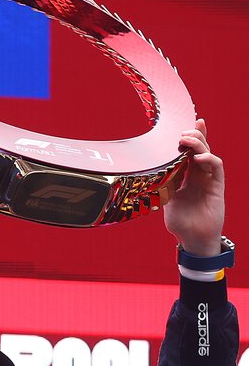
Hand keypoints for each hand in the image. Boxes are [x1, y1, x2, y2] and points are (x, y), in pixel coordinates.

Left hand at [163, 119, 223, 256]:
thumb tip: (148, 174)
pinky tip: (198, 158)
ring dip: (199, 144)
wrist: (192, 239)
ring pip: (208, 153)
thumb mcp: (166, 199)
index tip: (181, 126)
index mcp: (187, 176)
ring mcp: (209, 180)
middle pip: (200, 148)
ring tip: (187, 140)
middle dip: (193, 136)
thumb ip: (162, 184)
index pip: (189, 152)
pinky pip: (217, 168)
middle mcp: (199, 175)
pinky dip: (209, 159)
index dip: (189, 138)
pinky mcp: (217, 187)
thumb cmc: (180, 222)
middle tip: (182, 133)